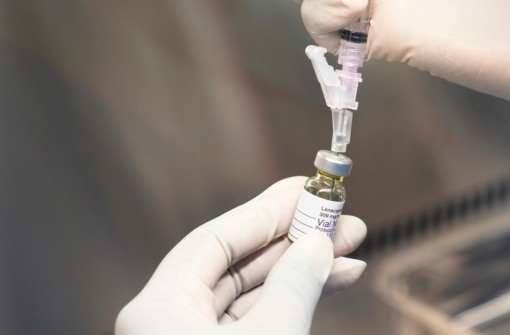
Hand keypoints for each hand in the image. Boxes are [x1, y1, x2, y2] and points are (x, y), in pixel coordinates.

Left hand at [115, 177, 366, 334]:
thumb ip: (295, 286)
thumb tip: (317, 244)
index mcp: (158, 310)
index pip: (215, 240)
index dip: (267, 211)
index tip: (310, 188)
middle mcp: (169, 323)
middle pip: (236, 264)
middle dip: (295, 241)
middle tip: (340, 219)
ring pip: (252, 295)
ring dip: (303, 272)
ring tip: (351, 250)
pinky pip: (257, 322)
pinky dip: (294, 303)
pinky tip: (334, 284)